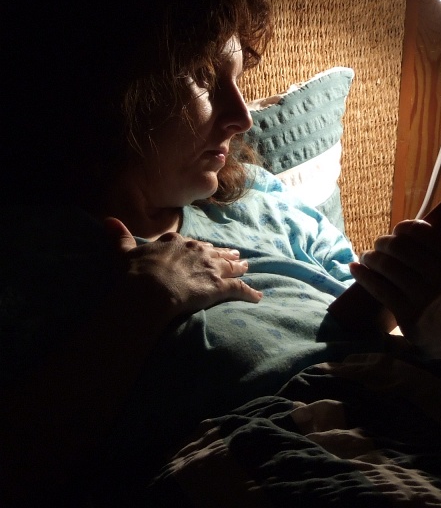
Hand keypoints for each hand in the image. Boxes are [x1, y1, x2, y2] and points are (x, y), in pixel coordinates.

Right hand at [104, 217, 261, 320]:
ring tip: (247, 267)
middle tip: (235, 255)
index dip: (201, 247)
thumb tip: (107, 220)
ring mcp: (211, 268)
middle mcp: (198, 251)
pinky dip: (250, 293)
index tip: (206, 248)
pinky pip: (240, 289)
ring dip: (240, 267)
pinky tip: (258, 296)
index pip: (193, 244)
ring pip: (231, 266)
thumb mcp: (125, 252)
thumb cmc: (136, 273)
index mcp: (178, 243)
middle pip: (216, 252)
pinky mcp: (220, 286)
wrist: (150, 290)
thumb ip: (119, 237)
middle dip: (225, 254)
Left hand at [349, 214, 440, 360]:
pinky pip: (377, 286)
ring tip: (367, 258)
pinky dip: (362, 275)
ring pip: (385, 265)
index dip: (401, 229)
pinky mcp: (407, 312)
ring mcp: (425, 295)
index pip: (417, 230)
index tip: (396, 234)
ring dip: (369, 258)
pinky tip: (355, 269)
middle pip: (397, 246)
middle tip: (377, 248)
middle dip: (381, 243)